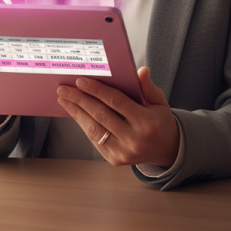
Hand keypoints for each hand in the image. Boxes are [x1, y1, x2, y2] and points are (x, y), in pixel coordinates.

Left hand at [56, 66, 179, 167]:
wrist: (166, 149)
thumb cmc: (159, 120)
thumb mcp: (159, 102)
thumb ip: (148, 86)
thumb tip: (141, 70)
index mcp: (147, 122)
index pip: (117, 102)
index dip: (97, 90)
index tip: (80, 80)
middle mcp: (135, 140)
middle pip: (101, 115)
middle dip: (79, 99)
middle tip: (64, 88)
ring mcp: (124, 153)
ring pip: (94, 129)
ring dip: (76, 112)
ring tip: (64, 99)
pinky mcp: (115, 160)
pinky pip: (94, 139)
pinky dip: (82, 124)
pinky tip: (75, 112)